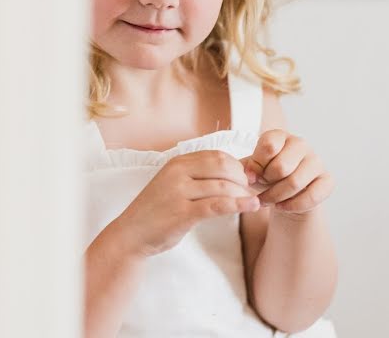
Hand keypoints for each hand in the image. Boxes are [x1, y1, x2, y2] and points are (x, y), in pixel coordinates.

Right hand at [113, 150, 260, 258]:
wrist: (132, 233)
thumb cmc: (157, 210)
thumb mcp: (174, 184)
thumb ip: (197, 176)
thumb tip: (233, 171)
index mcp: (177, 163)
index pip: (216, 155)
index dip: (237, 165)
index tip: (247, 179)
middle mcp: (177, 173)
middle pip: (223, 166)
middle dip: (243, 178)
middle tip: (252, 191)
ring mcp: (179, 192)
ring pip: (223, 186)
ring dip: (244, 194)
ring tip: (256, 202)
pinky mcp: (183, 213)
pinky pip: (217, 205)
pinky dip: (238, 205)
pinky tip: (251, 207)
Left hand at [240, 128, 334, 216]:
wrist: (285, 191)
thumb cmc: (266, 175)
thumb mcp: (251, 169)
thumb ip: (245, 168)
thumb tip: (250, 175)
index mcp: (280, 136)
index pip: (268, 145)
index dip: (257, 165)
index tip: (252, 174)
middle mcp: (300, 144)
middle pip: (281, 166)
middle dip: (267, 182)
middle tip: (262, 187)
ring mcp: (316, 161)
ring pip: (295, 183)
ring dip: (276, 196)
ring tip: (267, 200)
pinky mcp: (327, 180)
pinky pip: (311, 196)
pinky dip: (292, 205)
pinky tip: (282, 206)